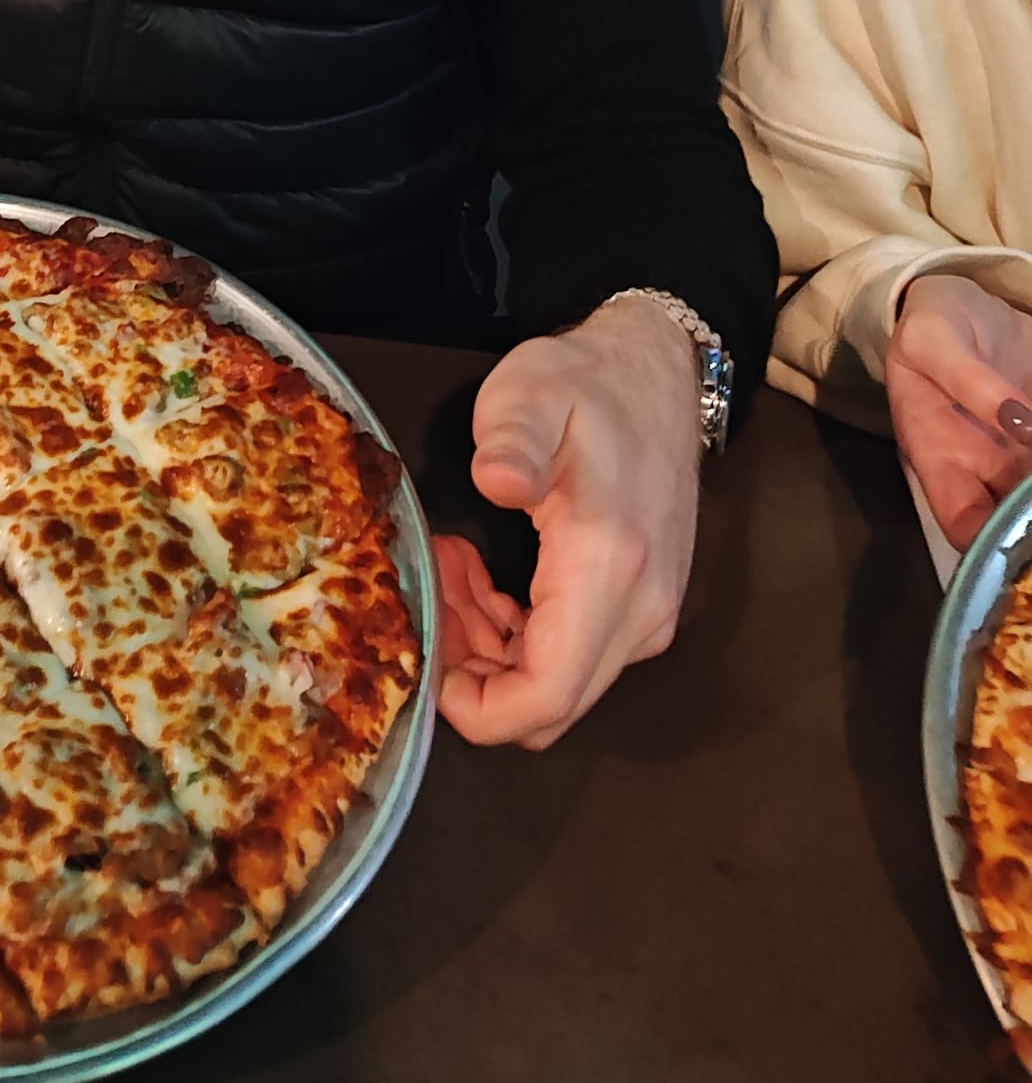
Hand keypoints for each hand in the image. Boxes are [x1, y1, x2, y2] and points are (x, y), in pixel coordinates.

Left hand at [434, 299, 700, 748]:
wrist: (659, 374)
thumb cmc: (585, 383)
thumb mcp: (530, 394)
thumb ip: (510, 439)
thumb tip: (496, 480)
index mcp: (609, 569)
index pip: (545, 695)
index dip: (477, 708)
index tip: (425, 658)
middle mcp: (641, 612)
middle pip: (548, 706)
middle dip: (472, 673)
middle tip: (430, 592)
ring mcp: (649, 617)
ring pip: (556, 686)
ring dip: (490, 651)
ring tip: (451, 570)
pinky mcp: (644, 609)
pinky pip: (572, 659)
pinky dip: (517, 637)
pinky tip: (485, 580)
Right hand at [886, 273, 1031, 551]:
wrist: (962, 304)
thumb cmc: (932, 326)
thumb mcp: (931, 340)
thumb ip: (969, 379)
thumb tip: (1020, 419)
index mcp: (938, 457)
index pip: (964, 525)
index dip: (993, 544)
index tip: (1026, 538)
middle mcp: (986, 469)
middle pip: (1019, 522)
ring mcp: (1022, 456)